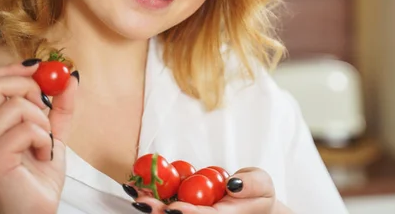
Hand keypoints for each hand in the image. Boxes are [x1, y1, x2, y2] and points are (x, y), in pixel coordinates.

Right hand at [0, 60, 78, 213]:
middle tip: (44, 108)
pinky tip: (43, 154)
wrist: (38, 208)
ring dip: (43, 120)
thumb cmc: (40, 174)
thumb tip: (70, 76)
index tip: (40, 69)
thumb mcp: (54, 131)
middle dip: (29, 88)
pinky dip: (45, 139)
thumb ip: (61, 105)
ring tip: (44, 141)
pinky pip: (26, 129)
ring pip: (16, 105)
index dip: (14, 69)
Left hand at [126, 167, 291, 213]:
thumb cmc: (258, 194)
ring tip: (132, 189)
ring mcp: (192, 212)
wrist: (251, 203)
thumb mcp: (262, 184)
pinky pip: (166, 201)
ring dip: (149, 203)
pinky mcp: (183, 206)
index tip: (172, 208)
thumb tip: (232, 183)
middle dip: (158, 211)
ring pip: (167, 210)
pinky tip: (135, 185)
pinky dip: (150, 193)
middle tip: (142, 200)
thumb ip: (250, 183)